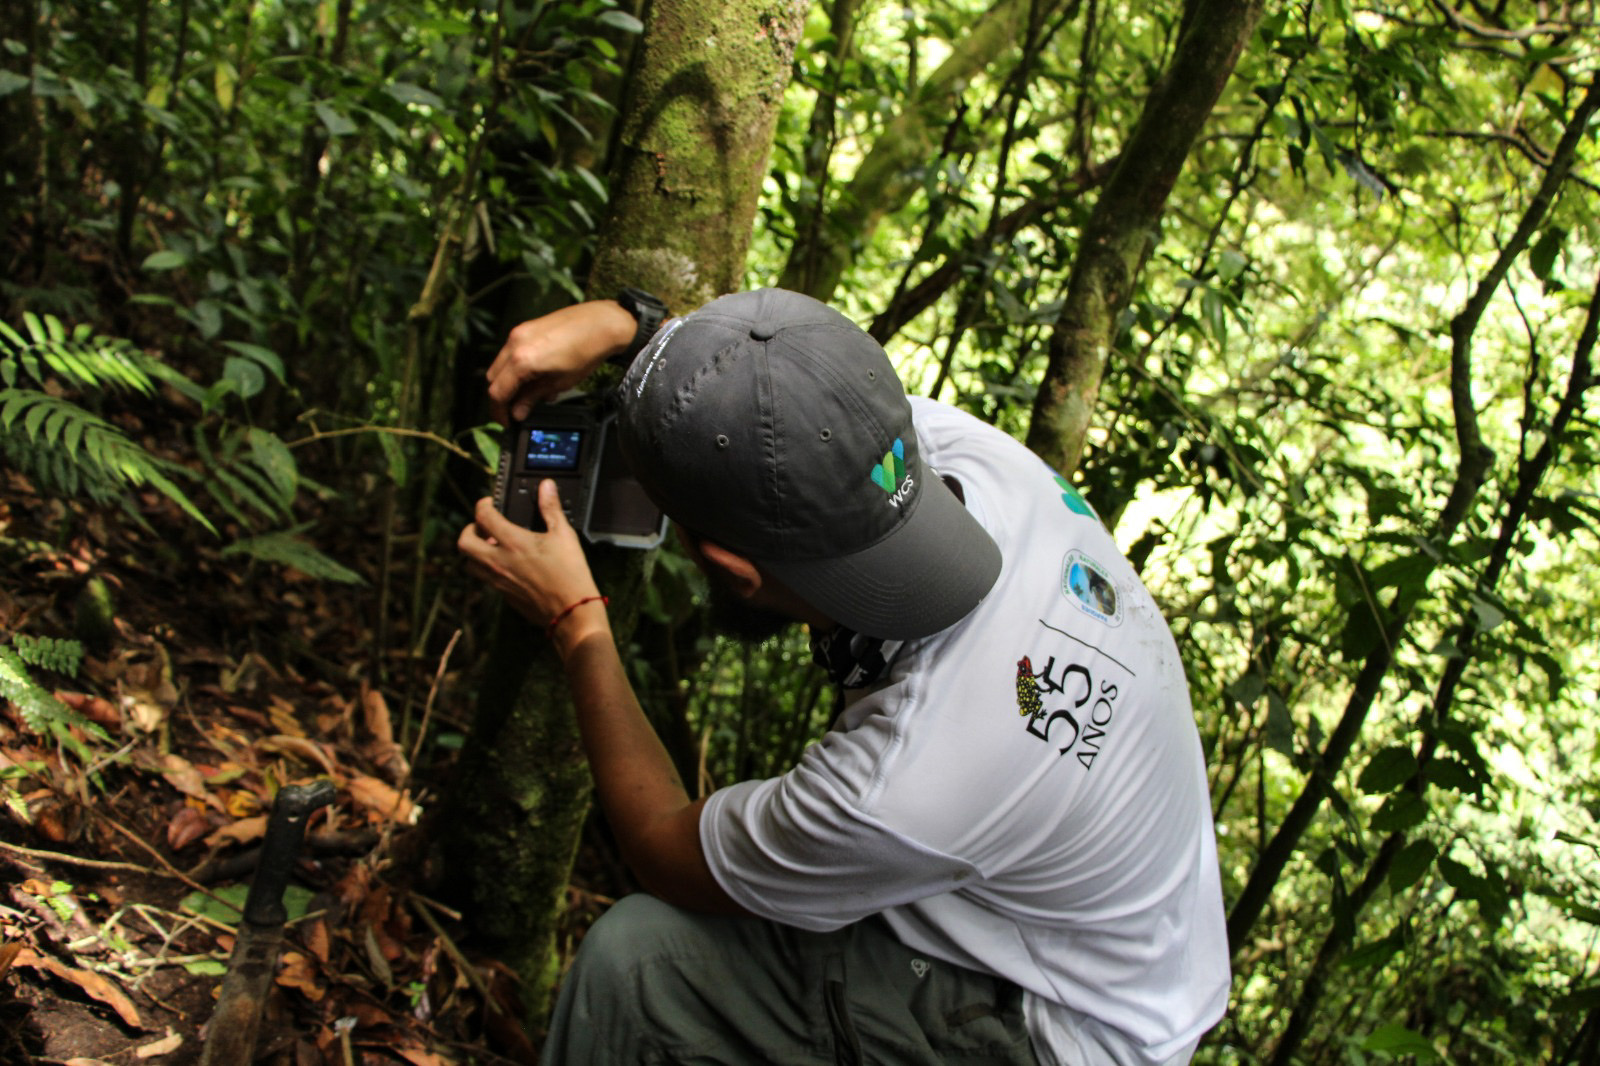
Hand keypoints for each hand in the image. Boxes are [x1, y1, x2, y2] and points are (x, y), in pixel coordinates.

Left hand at [457, 485, 608, 653]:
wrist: (571, 612)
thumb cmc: (570, 575)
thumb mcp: (565, 535)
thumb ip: (551, 509)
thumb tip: (546, 487)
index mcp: (513, 542)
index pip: (483, 516)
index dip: (483, 505)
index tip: (489, 503)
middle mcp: (499, 561)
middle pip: (464, 541)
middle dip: (469, 529)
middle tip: (483, 526)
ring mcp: (498, 580)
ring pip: (469, 563)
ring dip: (475, 551)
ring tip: (492, 546)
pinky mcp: (503, 595)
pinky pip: (484, 579)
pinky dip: (487, 568)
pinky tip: (506, 565)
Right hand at [486, 300, 636, 422]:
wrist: (601, 324)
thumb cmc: (586, 351)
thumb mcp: (560, 383)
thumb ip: (533, 397)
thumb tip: (518, 412)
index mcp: (522, 360)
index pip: (498, 392)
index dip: (500, 412)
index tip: (507, 421)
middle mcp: (515, 343)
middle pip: (493, 378)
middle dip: (502, 396)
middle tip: (516, 410)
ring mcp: (519, 333)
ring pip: (501, 365)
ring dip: (509, 381)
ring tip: (532, 392)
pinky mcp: (525, 328)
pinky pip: (511, 352)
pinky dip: (517, 367)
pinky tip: (536, 375)